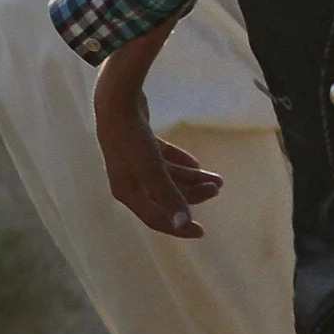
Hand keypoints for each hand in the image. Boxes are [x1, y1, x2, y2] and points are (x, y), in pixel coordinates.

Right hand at [95, 83, 223, 236]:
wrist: (117, 102)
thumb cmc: (132, 140)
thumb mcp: (151, 170)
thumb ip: (168, 196)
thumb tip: (183, 223)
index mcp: (129, 193)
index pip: (156, 218)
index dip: (178, 227)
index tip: (201, 231)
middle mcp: (130, 181)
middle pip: (166, 196)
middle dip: (193, 195)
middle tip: (216, 187)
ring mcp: (135, 163)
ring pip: (168, 177)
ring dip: (192, 178)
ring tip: (215, 177)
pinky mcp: (141, 145)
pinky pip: (164, 161)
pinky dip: (180, 163)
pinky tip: (196, 163)